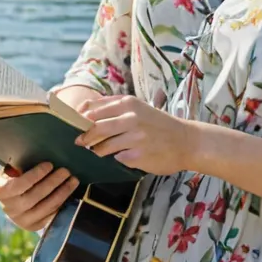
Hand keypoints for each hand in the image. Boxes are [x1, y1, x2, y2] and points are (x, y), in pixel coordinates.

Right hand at [0, 161, 79, 232]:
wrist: (12, 199)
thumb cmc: (15, 177)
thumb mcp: (13, 170)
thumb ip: (22, 165)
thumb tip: (40, 155)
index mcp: (1, 191)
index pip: (20, 184)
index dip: (36, 174)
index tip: (50, 165)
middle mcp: (9, 208)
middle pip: (35, 196)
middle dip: (53, 182)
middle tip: (65, 171)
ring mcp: (21, 220)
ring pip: (46, 207)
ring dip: (62, 193)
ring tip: (73, 180)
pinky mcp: (33, 226)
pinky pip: (51, 215)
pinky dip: (62, 203)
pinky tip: (69, 193)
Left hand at [73, 96, 194, 174]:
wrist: (187, 141)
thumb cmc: (158, 125)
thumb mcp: (138, 108)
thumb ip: (114, 107)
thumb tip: (84, 110)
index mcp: (127, 103)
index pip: (92, 108)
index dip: (79, 118)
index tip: (75, 125)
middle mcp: (130, 118)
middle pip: (94, 127)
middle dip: (84, 137)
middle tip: (80, 142)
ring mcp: (134, 137)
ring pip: (102, 146)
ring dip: (98, 150)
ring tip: (101, 151)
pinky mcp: (137, 155)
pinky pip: (116, 158)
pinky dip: (115, 158)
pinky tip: (121, 156)